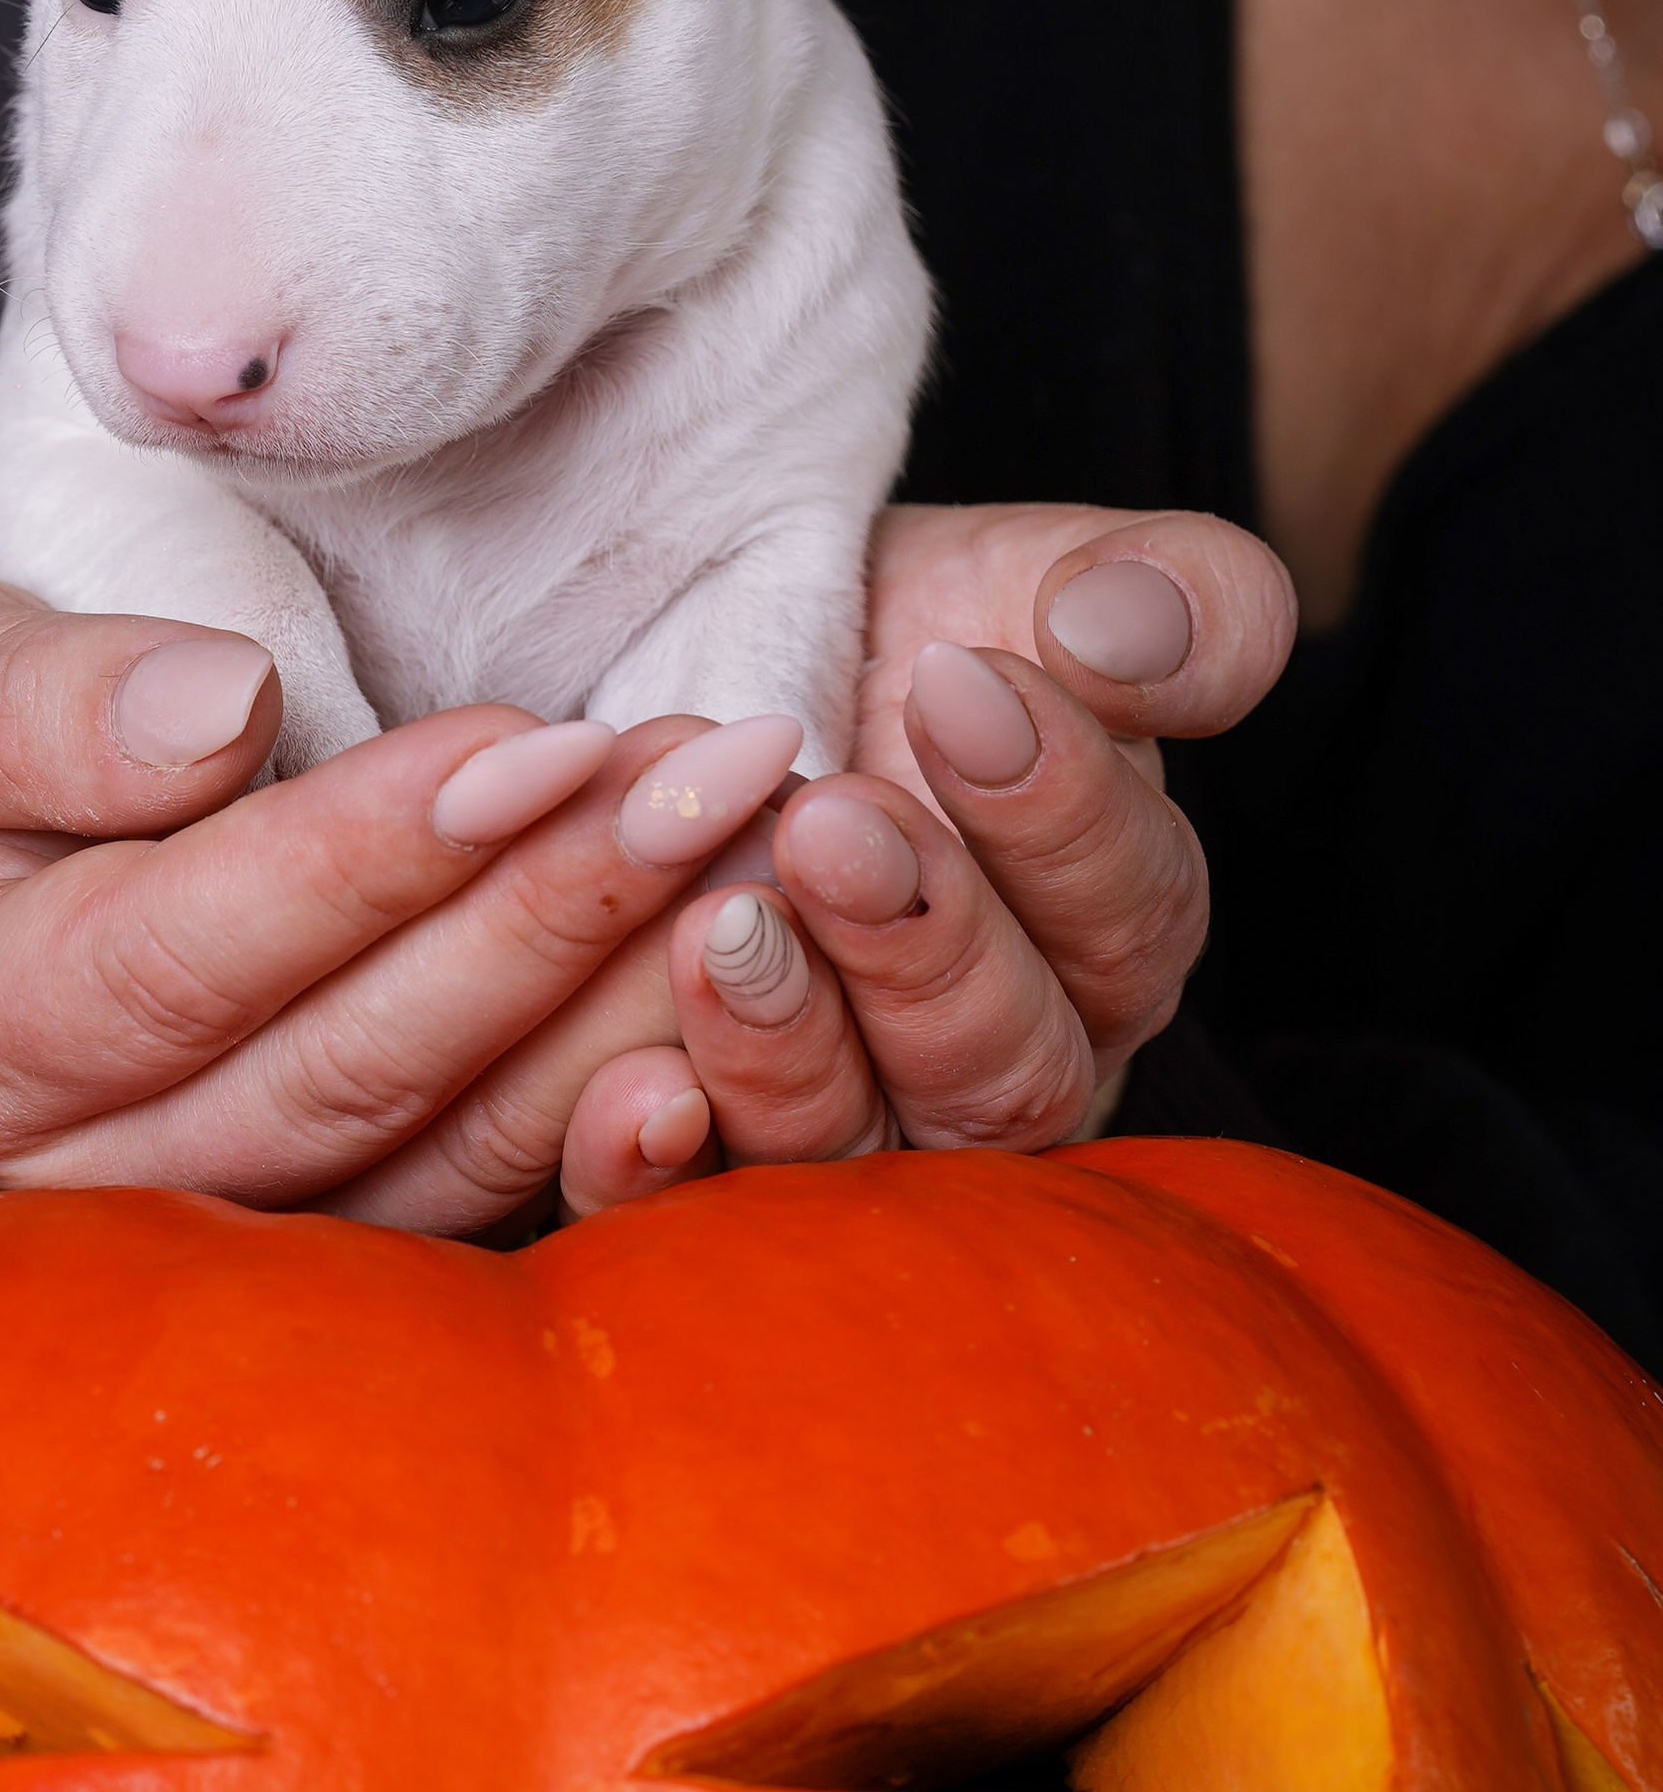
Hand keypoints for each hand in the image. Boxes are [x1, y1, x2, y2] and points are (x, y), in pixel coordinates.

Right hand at [0, 583, 809, 1203]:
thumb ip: (24, 699)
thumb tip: (214, 715)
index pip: (184, 956)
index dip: (372, 853)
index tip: (543, 737)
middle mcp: (95, 1178)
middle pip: (350, 1061)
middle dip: (551, 905)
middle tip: (724, 768)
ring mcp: (234, 1236)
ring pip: (453, 1141)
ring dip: (632, 995)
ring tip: (772, 841)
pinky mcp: (354, 1246)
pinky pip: (509, 1204)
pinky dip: (638, 1115)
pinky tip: (760, 1013)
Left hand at [467, 504, 1294, 1222]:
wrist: (712, 656)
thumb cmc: (909, 632)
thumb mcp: (1042, 583)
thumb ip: (1165, 599)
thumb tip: (1131, 628)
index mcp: (1106, 936)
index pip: (1131, 916)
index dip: (1060, 812)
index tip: (960, 683)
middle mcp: (995, 1064)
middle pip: (1006, 1071)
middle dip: (922, 943)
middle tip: (832, 820)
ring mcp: (850, 1126)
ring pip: (853, 1150)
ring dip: (790, 1048)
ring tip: (725, 925)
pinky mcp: (698, 1158)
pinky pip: (686, 1207)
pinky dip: (654, 1159)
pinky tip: (627, 1086)